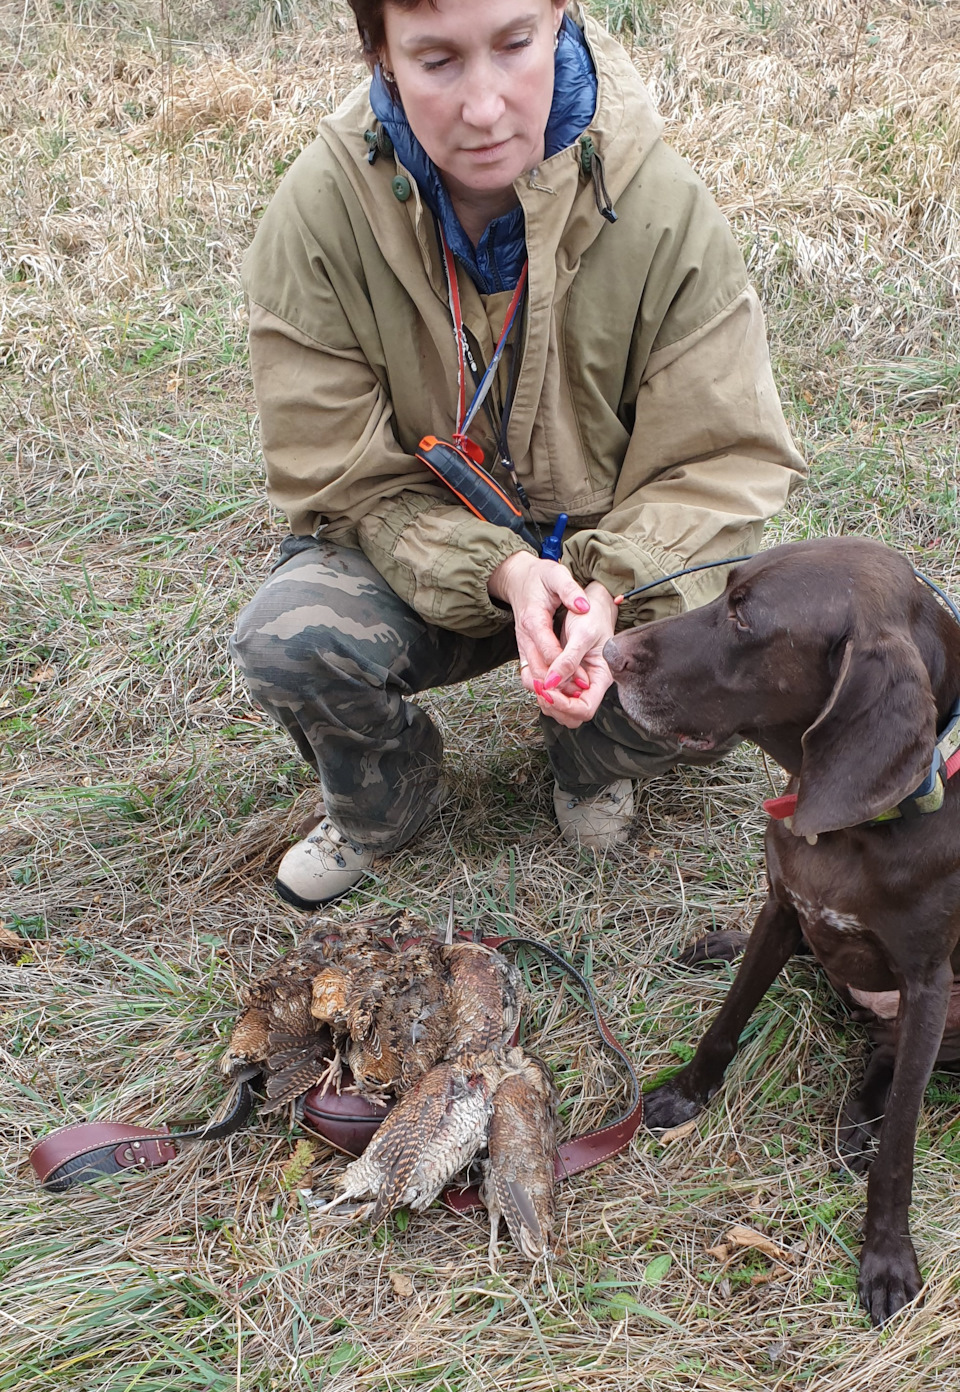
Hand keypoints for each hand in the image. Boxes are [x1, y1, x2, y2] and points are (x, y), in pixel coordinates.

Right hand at [487, 555, 614, 727]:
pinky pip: (529, 675)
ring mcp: (522, 646)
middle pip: (538, 671)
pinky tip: (561, 693)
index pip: (549, 652)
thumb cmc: (540, 576)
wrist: (518, 577)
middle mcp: (524, 637)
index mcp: (533, 621)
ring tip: (573, 699)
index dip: (567, 669)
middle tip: (582, 697)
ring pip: (531, 678)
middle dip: (559, 687)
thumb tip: (583, 606)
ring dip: (550, 692)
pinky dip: (543, 687)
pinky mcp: (524, 651)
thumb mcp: (556, 575)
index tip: (586, 681)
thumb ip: (570, 590)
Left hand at [542, 581, 616, 726]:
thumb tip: (551, 684)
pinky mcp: (565, 677)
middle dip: (554, 706)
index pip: (585, 709)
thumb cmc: (593, 615)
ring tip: (537, 681)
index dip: (565, 706)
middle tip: (541, 688)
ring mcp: (577, 683)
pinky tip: (536, 676)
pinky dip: (541, 690)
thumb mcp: (582, 634)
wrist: (589, 603)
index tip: (549, 691)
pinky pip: (552, 694)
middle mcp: (589, 685)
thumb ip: (568, 660)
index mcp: (601, 677)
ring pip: (559, 709)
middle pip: (572, 716)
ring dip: (545, 700)